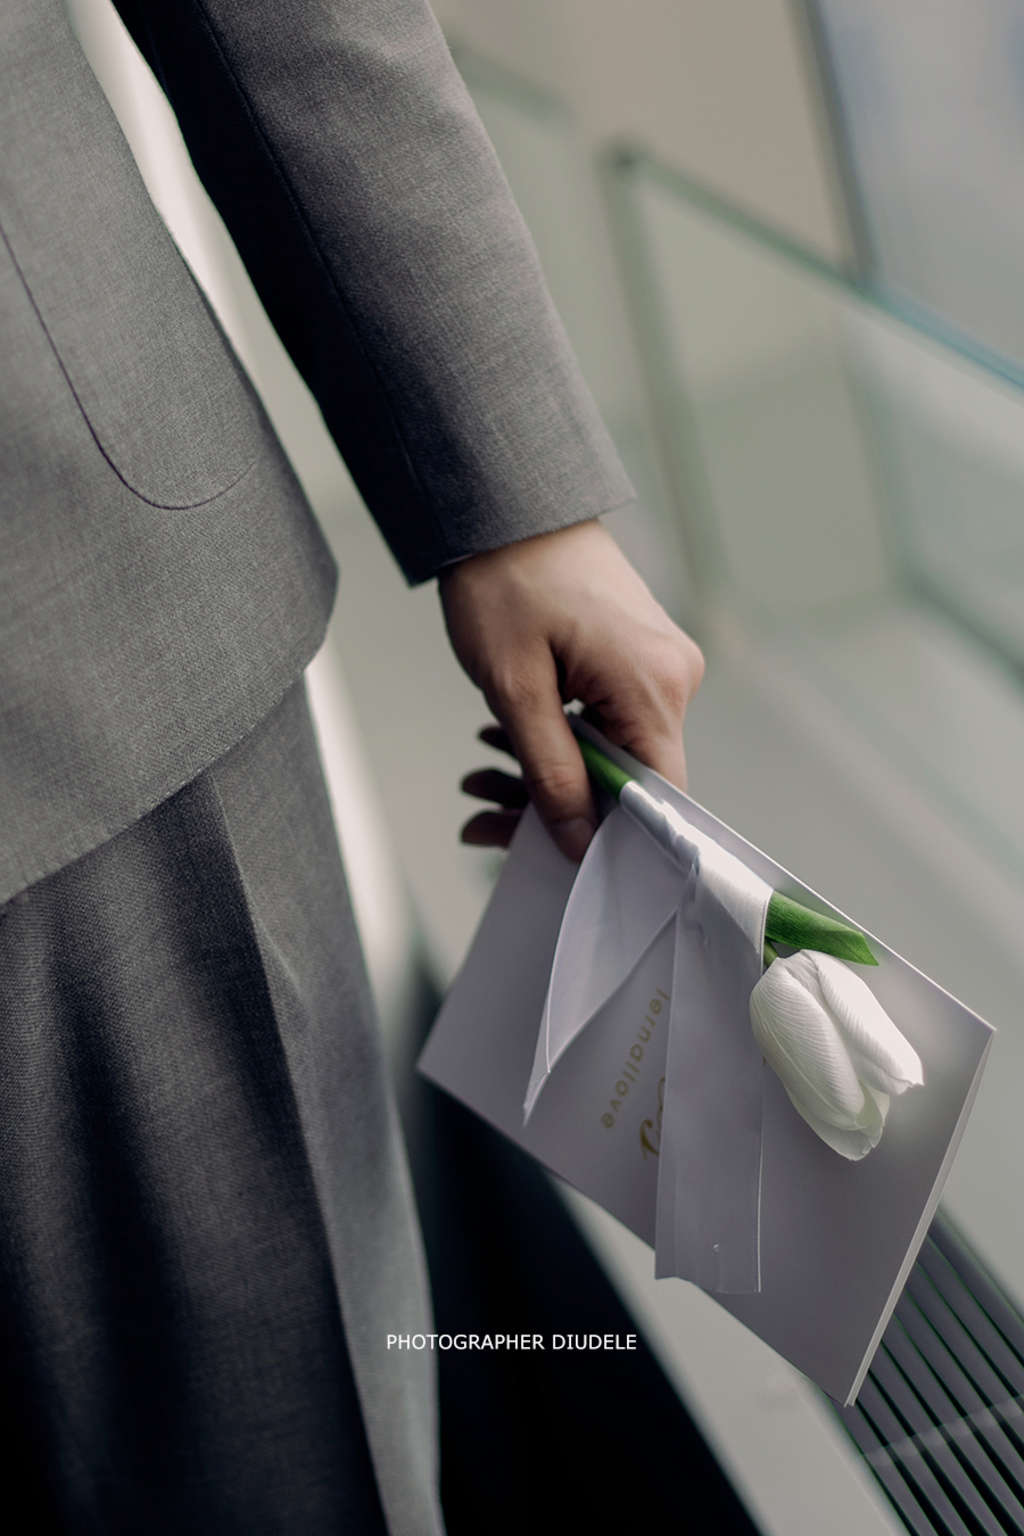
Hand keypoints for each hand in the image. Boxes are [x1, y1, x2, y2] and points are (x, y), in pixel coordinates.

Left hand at [438, 520, 704, 860]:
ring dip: (544, 773)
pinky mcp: (635, 656)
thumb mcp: (515, 688)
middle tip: (480, 815)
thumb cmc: (504, 580)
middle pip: (627, 779)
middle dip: (553, 805)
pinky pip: (605, 720)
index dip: (610, 839)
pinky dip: (555, 738)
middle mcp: (674, 677)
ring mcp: (658, 665)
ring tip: (477, 777)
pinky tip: (502, 742)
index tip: (550, 858)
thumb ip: (552, 772)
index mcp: (656, 685)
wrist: (504, 501)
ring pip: (609, 753)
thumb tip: (581, 842)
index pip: (657, 797)